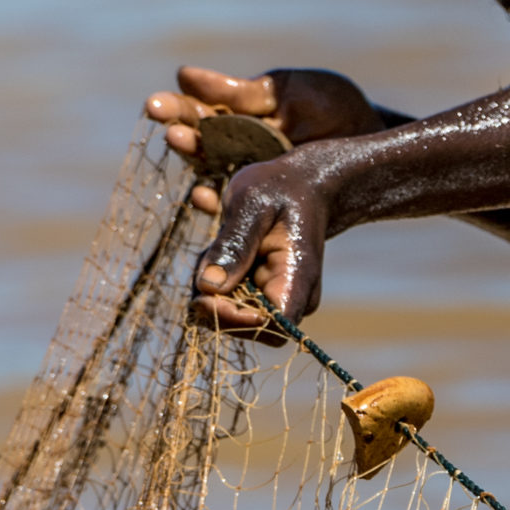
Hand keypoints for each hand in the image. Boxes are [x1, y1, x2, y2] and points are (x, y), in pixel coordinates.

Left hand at [143, 65, 384, 336]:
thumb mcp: (253, 203)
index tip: (205, 292)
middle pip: (245, 326)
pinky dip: (214, 280)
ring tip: (217, 245)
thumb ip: (233, 245)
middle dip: (214, 298)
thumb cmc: (282, 187)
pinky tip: (221, 250)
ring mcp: (279, 298)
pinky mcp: (262, 294)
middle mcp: (293, 298)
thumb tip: (208, 288)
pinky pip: (229, 301)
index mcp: (298, 279)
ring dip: (211, 287)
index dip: (233, 319)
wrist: (305, 183)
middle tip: (207, 256)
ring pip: (231, 315)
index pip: (271, 327)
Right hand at [144, 66, 385, 214]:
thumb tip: (184, 74)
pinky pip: (235, 207)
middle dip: (180, 133)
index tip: (154, 103)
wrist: (369, 135)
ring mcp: (248, 175)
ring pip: (210, 174)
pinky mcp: (264, 202)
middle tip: (168, 128)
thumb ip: (239, 91)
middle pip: (197, 142)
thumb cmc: (328, 106)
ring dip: (194, 163)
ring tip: (182, 145)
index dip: (174, 108)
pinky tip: (204, 192)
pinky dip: (217, 202)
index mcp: (236, 115)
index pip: (196, 111)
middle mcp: (235, 147)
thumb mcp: (284, 91)